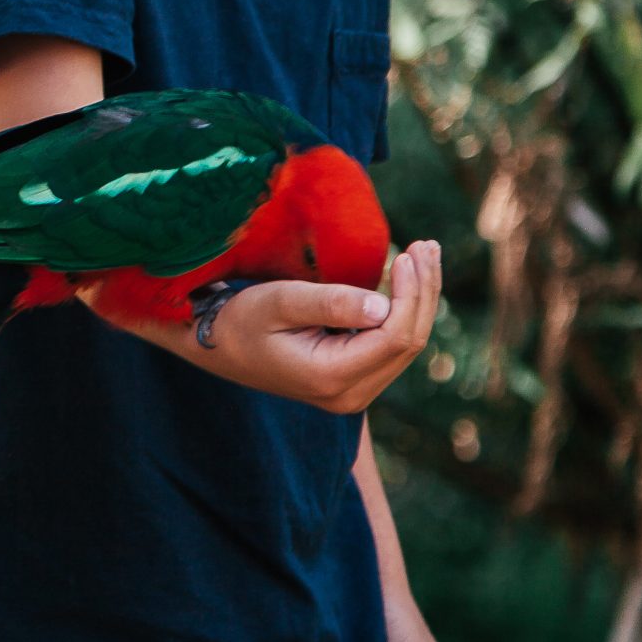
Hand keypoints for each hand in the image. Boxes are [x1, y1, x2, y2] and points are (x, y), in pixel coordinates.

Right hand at [79, 240, 441, 414]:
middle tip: (426, 246)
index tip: (410, 251)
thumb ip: (330, 303)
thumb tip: (383, 304)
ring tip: (424, 254)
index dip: (411, 293)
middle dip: (423, 292)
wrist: (215, 346)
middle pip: (408, 343)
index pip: (395, 336)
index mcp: (332, 378)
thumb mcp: (278, 302)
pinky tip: (407, 280)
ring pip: (405, 345)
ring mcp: (353, 392)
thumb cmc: (240, 318)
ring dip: (418, 300)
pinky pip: (391, 346)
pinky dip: (404, 310)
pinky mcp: (352, 380)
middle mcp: (350, 395)